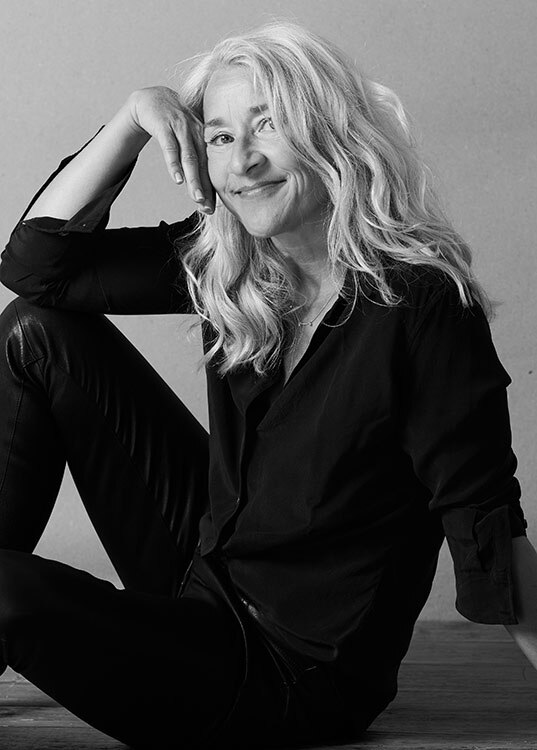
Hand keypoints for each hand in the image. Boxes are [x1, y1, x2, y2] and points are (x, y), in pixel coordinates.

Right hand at [127, 86, 214, 213]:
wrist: (153, 97)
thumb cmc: (172, 123)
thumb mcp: (186, 138)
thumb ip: (192, 157)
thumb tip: (197, 184)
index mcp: (204, 138)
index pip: (208, 167)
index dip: (210, 188)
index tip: (211, 208)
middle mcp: (195, 133)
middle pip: (202, 165)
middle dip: (205, 188)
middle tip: (207, 208)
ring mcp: (180, 128)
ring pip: (189, 158)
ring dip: (193, 179)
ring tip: (197, 198)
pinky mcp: (165, 125)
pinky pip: (170, 148)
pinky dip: (174, 164)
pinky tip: (177, 179)